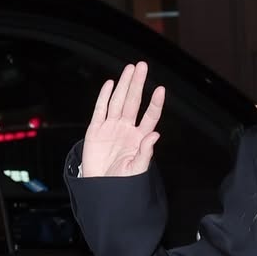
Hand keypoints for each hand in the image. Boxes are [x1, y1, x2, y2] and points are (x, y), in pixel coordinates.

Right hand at [81, 61, 164, 177]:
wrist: (101, 189)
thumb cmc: (122, 182)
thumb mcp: (136, 170)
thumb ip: (145, 152)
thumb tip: (155, 135)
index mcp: (139, 138)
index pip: (149, 116)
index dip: (155, 103)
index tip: (160, 89)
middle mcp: (126, 129)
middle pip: (133, 102)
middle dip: (137, 84)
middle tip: (142, 66)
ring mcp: (111, 127)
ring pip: (118, 101)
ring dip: (124, 85)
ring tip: (130, 69)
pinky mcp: (96, 130)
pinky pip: (100, 109)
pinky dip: (104, 96)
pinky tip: (111, 84)